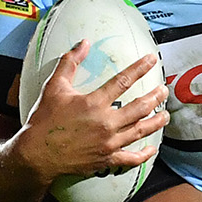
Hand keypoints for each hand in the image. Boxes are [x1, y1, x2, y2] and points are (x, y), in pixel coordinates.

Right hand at [17, 40, 169, 182]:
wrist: (36, 155)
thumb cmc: (44, 120)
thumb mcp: (53, 87)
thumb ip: (69, 63)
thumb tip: (83, 43)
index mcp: (94, 103)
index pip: (123, 81)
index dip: (139, 68)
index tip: (152, 60)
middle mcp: (106, 123)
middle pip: (140, 107)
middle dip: (155, 97)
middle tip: (164, 90)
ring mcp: (109, 142)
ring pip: (141, 131)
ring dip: (157, 122)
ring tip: (166, 115)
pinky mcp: (107, 159)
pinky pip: (132, 158)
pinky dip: (144, 155)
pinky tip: (152, 149)